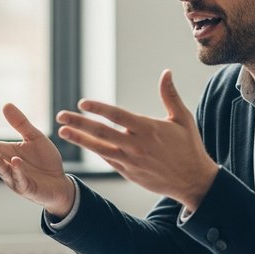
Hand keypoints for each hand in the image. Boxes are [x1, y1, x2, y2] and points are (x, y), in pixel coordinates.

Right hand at [0, 104, 75, 217]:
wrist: (60, 183)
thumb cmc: (45, 161)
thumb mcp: (34, 137)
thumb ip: (20, 123)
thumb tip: (5, 104)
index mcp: (6, 152)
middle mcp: (6, 166)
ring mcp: (14, 178)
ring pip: (2, 170)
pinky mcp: (26, 187)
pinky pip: (20, 179)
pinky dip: (17, 170)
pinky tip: (15, 161)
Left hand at [55, 69, 218, 210]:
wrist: (193, 181)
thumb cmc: (189, 147)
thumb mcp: (183, 119)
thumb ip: (170, 96)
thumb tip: (166, 72)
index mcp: (148, 129)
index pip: (118, 116)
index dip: (99, 109)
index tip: (82, 103)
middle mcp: (137, 145)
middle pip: (102, 132)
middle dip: (79, 123)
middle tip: (61, 116)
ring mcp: (131, 161)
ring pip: (100, 149)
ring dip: (79, 139)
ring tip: (63, 131)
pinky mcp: (129, 173)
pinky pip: (108, 160)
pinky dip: (94, 151)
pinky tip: (82, 142)